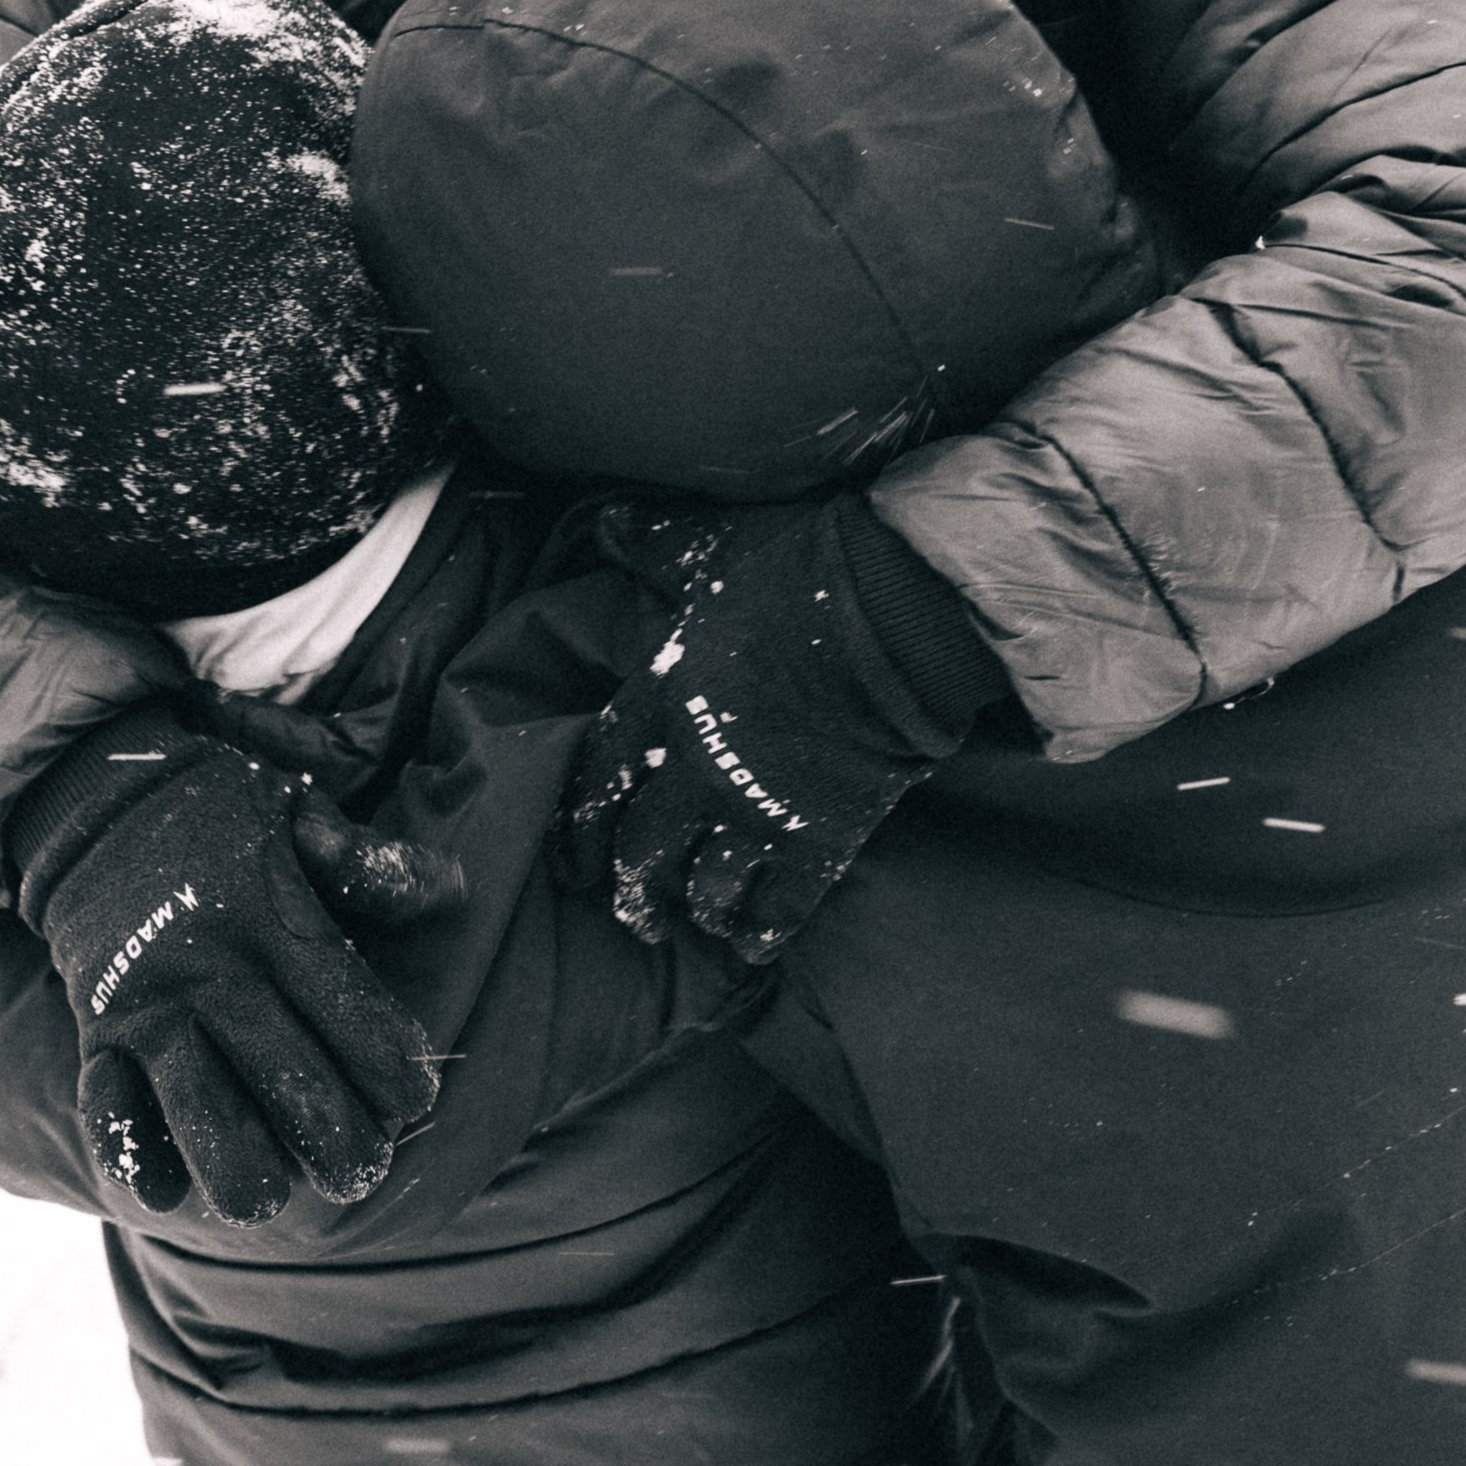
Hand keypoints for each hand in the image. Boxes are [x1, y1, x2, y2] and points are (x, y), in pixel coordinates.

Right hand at [14, 711, 462, 1222]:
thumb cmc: (219, 816)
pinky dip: (131, 1151)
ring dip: (238, 1163)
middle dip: (335, 1138)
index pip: (349, 1010)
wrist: (94, 801)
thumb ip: (369, 862)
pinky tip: (164, 1195)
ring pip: (199, 1105)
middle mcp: (212, 968)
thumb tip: (455, 888)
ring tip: (271, 1201)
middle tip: (363, 1173)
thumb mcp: (299, 811)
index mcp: (272, 919)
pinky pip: (108, 1103)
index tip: (416, 1103)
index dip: (391, 1067)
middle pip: (286, 1074)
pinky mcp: (98, 1030)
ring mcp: (149, 1005)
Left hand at [557, 495, 1005, 958]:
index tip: (570, 859)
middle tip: (629, 913)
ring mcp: (757, 808)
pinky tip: (752, 945)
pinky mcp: (820, 835)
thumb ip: (654, 546)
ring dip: (693, 911)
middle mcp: (695, 766)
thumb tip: (603, 520)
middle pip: (642, 849)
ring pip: (704, 886)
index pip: (594, 779)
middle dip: (630, 889)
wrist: (895, 612)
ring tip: (692, 922)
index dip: (577, 827)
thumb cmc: (801, 568)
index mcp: (660, 698)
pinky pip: (780, 904)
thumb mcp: (713, 549)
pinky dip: (761, 930)